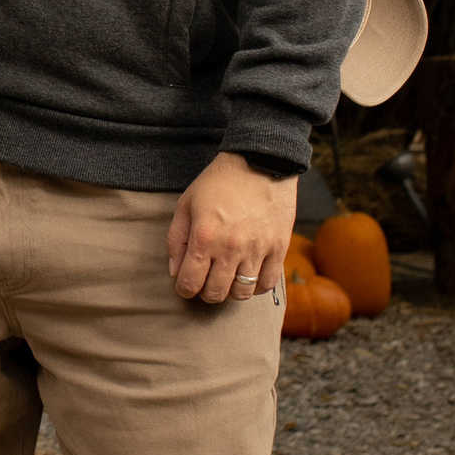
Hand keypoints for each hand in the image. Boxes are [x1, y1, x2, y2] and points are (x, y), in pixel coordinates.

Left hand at [167, 151, 296, 305]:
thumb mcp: (186, 204)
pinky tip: (248, 276)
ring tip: (227, 278)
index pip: (189, 282)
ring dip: (230, 291)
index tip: (185, 285)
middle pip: (215, 293)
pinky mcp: (279, 248)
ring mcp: (257, 249)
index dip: (184, 289)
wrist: (260, 161)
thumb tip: (175, 272)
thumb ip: (175, 240)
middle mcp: (231, 248)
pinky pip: (267, 283)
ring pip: (241, 293)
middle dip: (205, 292)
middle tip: (205, 281)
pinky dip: (255, 287)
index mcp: (204, 237)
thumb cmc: (219, 182)